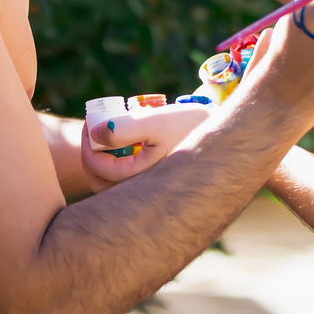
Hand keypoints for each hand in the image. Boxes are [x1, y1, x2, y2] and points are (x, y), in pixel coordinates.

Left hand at [80, 100, 213, 191]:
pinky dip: (119, 162)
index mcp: (138, 180)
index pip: (97, 167)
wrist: (225, 135)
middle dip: (91, 154)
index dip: (87, 143)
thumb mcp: (156, 121)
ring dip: (104, 160)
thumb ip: (124, 128)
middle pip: (99, 181)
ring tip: (109, 134)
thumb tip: (95, 133)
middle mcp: (142, 193)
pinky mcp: (156, 185)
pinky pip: (127, 180)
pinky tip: (129, 142)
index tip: (91, 121)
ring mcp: (148, 191)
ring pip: (111, 184)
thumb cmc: (192, 126)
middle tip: (93, 128)